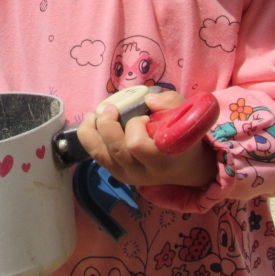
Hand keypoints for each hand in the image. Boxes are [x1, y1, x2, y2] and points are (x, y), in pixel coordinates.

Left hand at [76, 91, 216, 187]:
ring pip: (100, 154)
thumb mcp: (185, 115)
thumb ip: (170, 103)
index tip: (145, 117)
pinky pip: (96, 156)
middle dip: (108, 124)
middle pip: (116, 148)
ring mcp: (128, 175)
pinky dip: (89, 137)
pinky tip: (92, 122)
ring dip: (92, 130)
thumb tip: (148, 99)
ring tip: (95, 114)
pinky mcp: (116, 174)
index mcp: (162, 159)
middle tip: (113, 109)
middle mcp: (143, 172)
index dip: (136, 125)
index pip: (137, 144)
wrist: (185, 166)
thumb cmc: (182, 136)